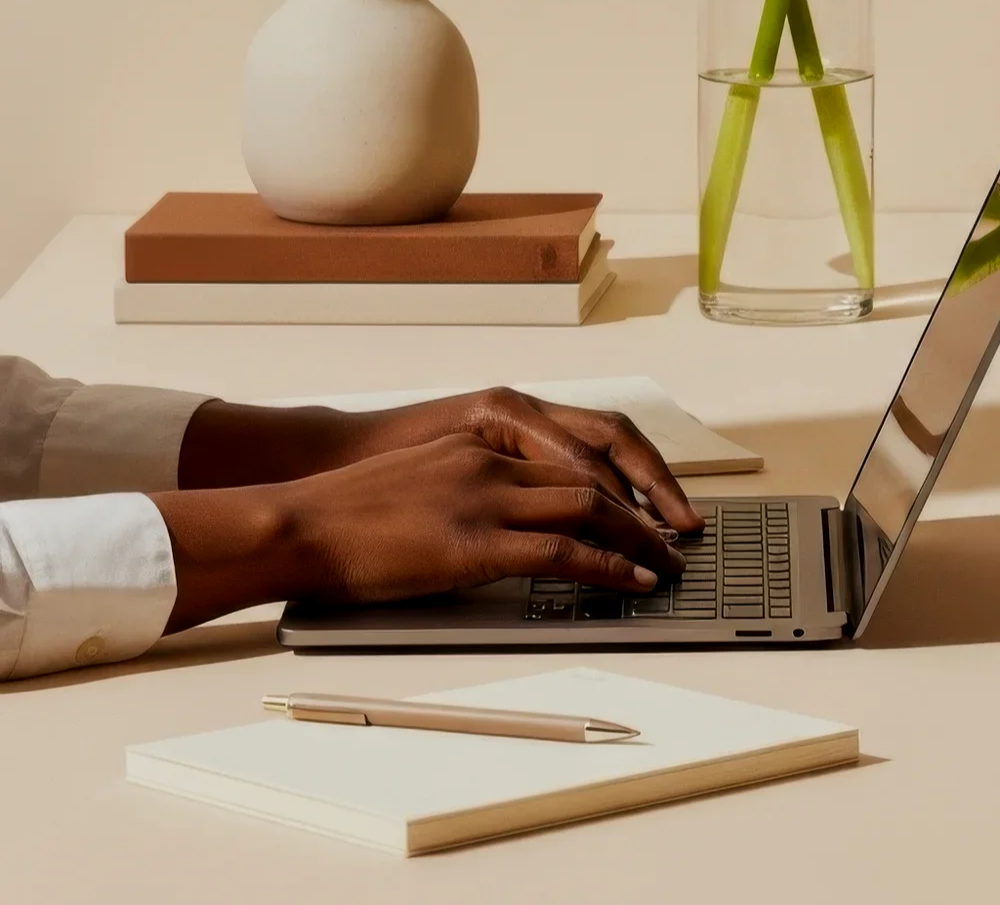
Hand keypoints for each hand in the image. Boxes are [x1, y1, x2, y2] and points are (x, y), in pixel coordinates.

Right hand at [180, 387, 702, 532]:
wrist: (294, 526)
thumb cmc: (345, 516)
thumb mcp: (421, 484)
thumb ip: (470, 492)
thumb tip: (509, 525)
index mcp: (479, 444)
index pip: (574, 451)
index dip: (624, 477)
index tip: (652, 503)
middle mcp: (491, 462)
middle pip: (596, 475)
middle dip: (647, 507)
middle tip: (678, 535)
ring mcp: (484, 500)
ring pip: (590, 508)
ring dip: (639, 539)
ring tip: (667, 564)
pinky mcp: (474, 544)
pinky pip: (562, 553)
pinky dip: (608, 567)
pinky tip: (631, 582)